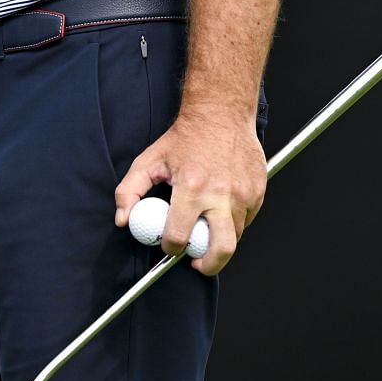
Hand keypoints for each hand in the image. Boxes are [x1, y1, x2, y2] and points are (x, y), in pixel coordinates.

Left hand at [113, 109, 265, 275]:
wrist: (221, 114)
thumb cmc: (185, 138)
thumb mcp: (149, 160)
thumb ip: (129, 191)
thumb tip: (123, 219)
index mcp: (192, 189)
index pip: (179, 236)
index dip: (170, 247)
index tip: (169, 245)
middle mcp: (221, 195)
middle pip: (221, 250)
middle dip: (208, 266)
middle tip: (197, 264)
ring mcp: (243, 195)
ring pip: (235, 236)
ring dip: (219, 242)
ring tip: (206, 233)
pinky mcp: (258, 192)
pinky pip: (247, 220)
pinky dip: (234, 223)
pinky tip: (220, 212)